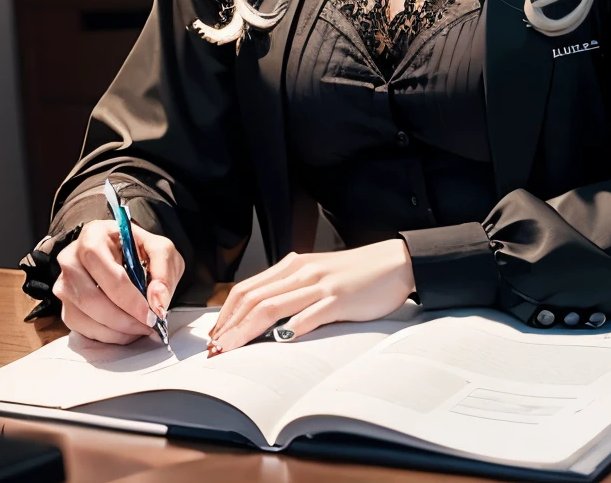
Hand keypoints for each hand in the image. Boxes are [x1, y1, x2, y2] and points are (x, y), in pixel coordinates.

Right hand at [52, 218, 182, 343]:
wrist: (124, 257)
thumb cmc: (138, 251)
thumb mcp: (160, 250)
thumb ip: (164, 271)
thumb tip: (157, 302)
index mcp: (93, 237)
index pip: (106, 271)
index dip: (129, 298)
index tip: (149, 314)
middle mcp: (70, 259)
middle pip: (90, 298)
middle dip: (123, 319)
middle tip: (147, 325)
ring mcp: (63, 284)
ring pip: (84, 317)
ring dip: (117, 330)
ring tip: (140, 328)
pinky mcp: (65, 307)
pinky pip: (82, 329)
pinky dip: (107, 336)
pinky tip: (125, 330)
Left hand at [206, 239, 414, 353]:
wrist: (395, 262)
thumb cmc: (357, 273)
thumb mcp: (318, 276)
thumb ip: (293, 291)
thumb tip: (265, 317)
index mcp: (294, 265)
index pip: (248, 289)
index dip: (226, 313)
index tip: (215, 335)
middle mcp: (301, 271)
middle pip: (253, 298)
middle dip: (229, 325)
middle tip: (216, 348)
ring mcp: (319, 285)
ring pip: (272, 306)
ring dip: (247, 330)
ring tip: (233, 349)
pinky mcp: (339, 298)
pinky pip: (309, 314)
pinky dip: (290, 328)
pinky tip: (277, 341)